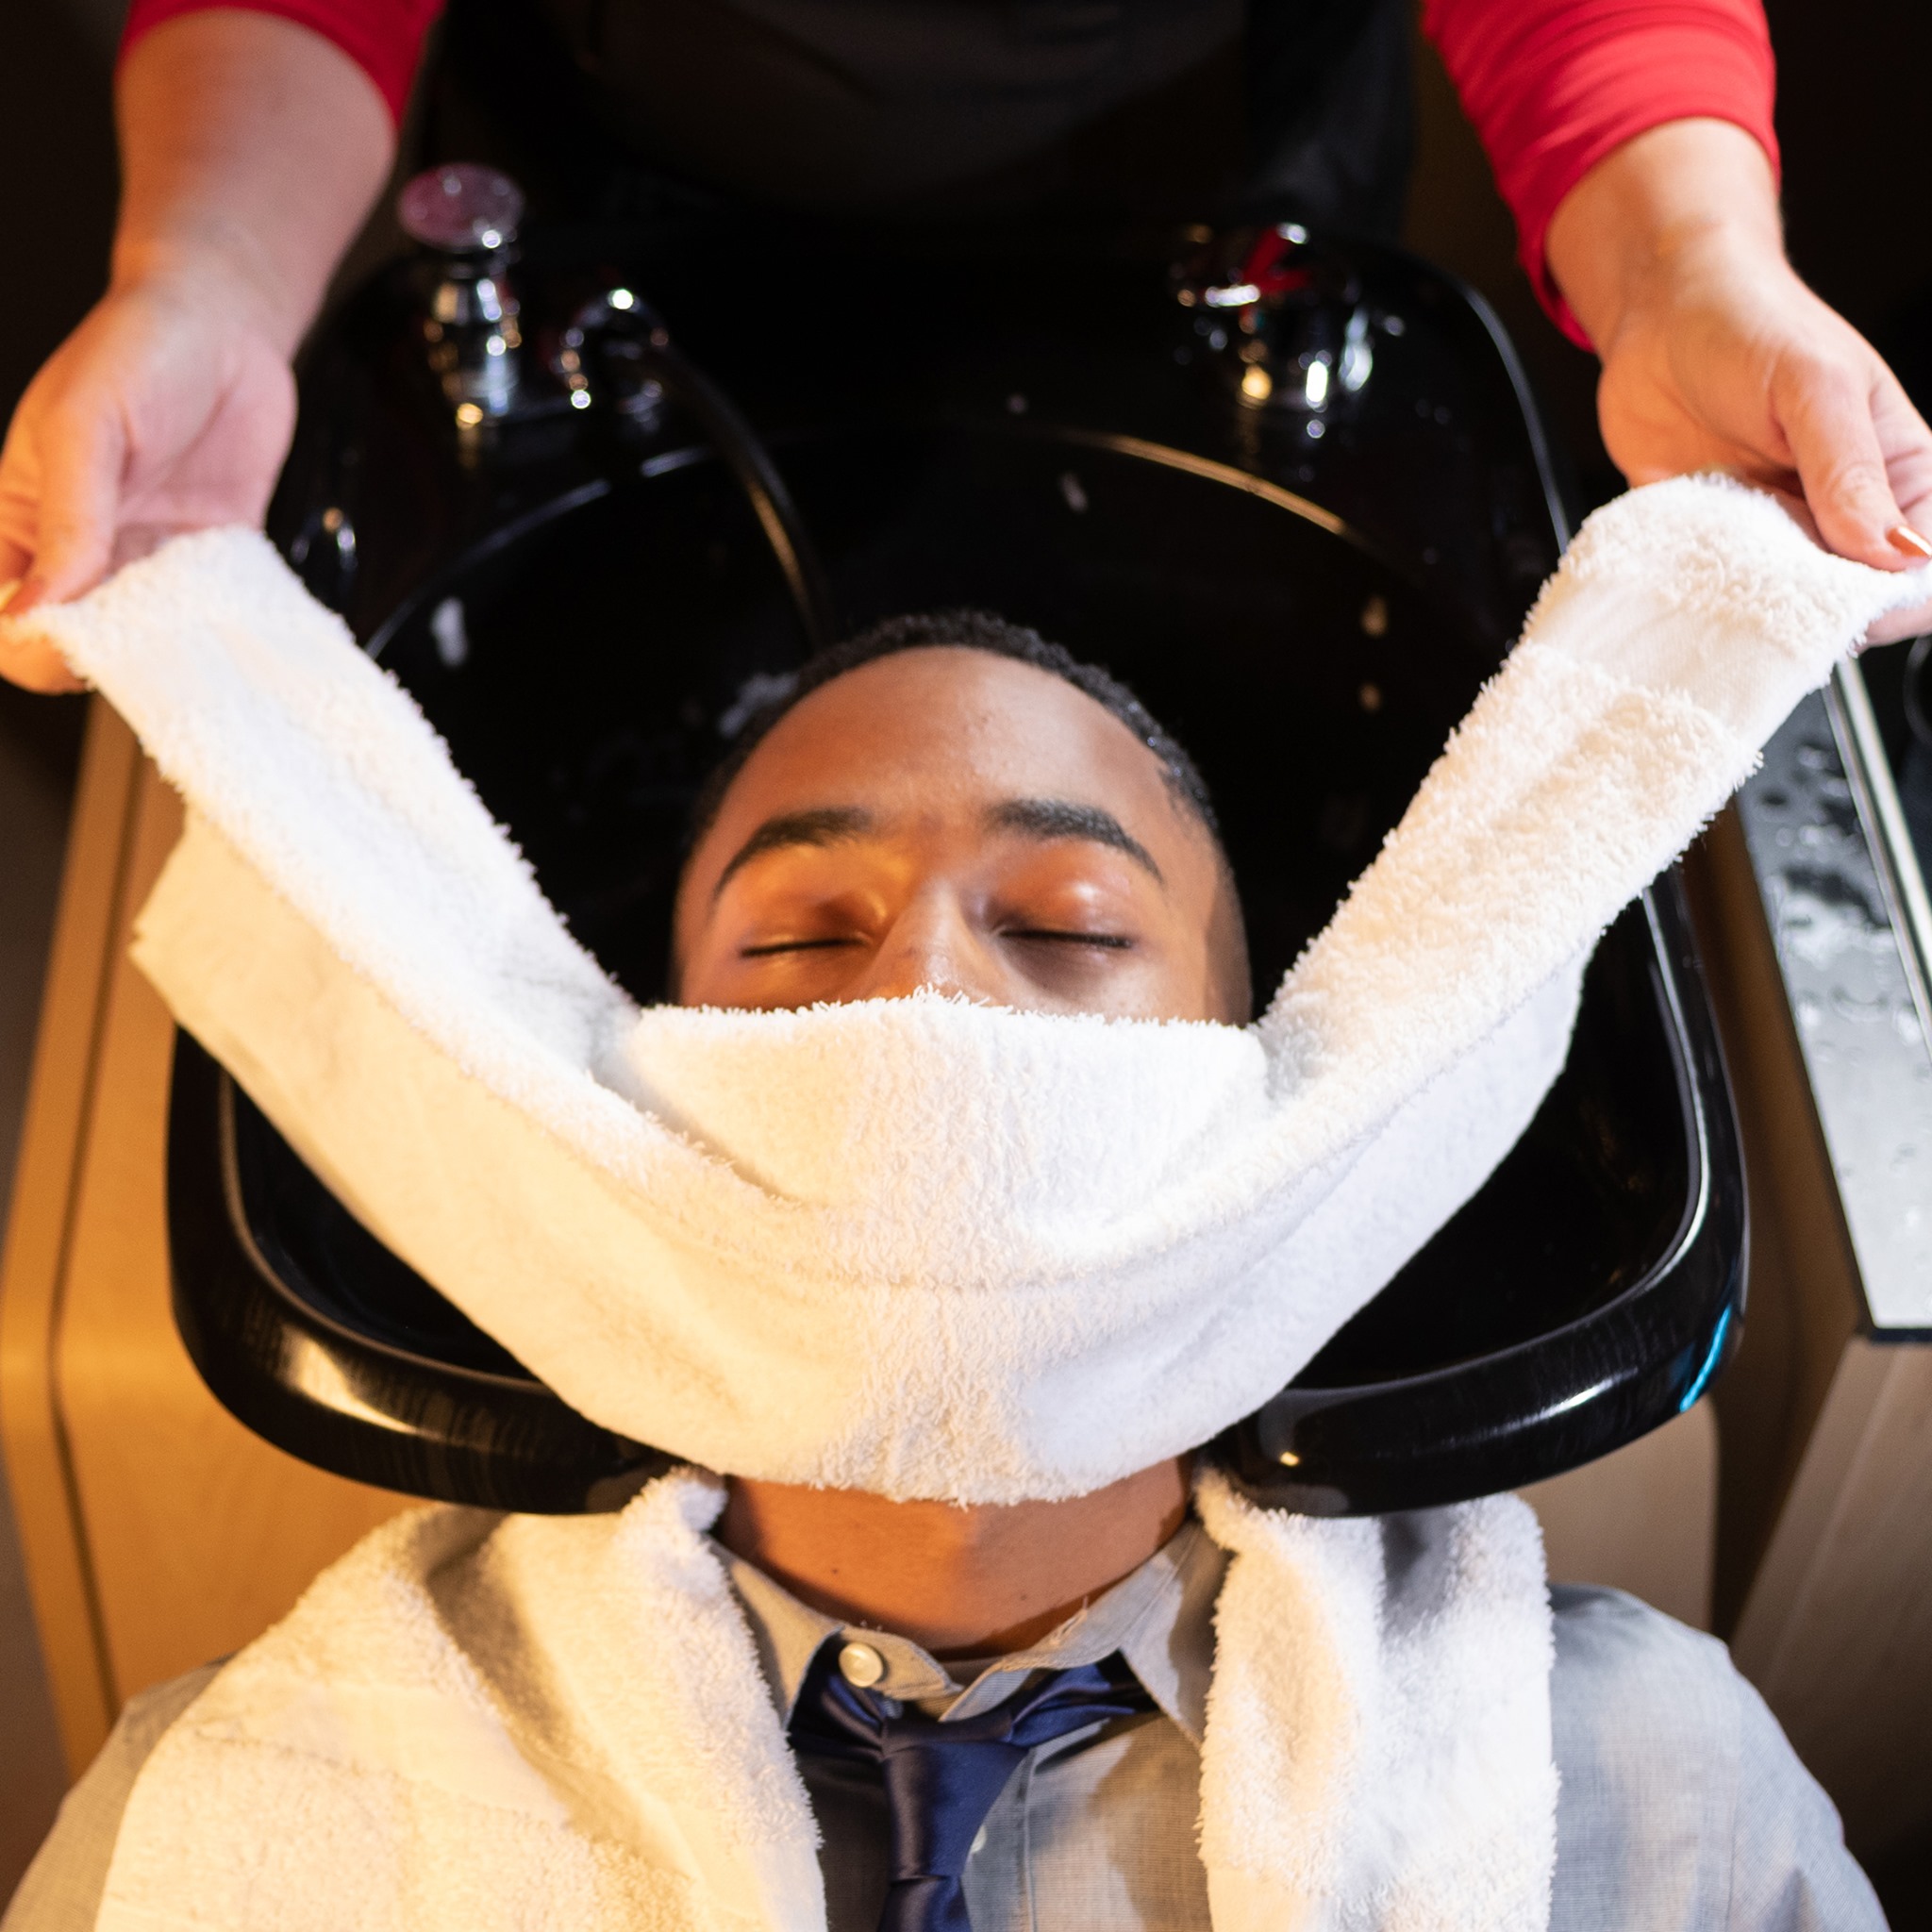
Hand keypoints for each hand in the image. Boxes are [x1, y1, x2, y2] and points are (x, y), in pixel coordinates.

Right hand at [0, 8, 394, 691]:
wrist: (226, 319)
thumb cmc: (136, 349)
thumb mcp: (85, 423)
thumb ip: (69, 515)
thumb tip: (40, 605)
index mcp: (29, 520)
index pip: (8, 617)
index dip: (32, 648)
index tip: (76, 651)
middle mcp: (89, 549)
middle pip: (84, 644)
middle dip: (114, 663)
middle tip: (155, 653)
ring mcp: (155, 556)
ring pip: (155, 640)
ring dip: (178, 655)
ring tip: (204, 646)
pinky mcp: (217, 556)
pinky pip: (219, 615)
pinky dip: (231, 631)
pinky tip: (247, 629)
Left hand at [1549, 120, 1931, 645]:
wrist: (1658, 317)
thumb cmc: (1750, 326)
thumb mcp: (1813, 387)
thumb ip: (1850, 472)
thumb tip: (1895, 552)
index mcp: (1897, 475)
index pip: (1924, 569)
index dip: (1894, 600)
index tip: (1848, 608)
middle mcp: (1839, 513)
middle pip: (1850, 602)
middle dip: (1814, 614)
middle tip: (1769, 594)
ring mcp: (1775, 532)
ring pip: (1780, 607)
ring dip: (1753, 609)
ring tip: (1724, 580)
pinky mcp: (1713, 542)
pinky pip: (1713, 594)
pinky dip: (1701, 598)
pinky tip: (1684, 577)